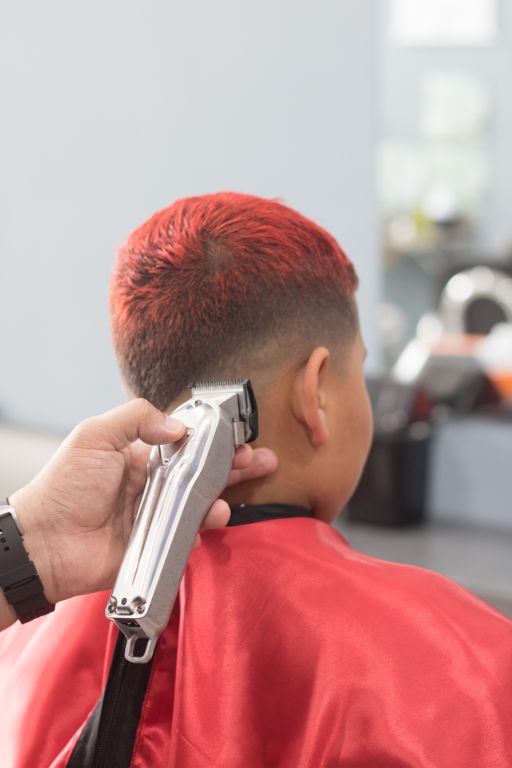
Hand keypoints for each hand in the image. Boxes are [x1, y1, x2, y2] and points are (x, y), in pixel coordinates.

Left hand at [9, 399, 276, 604]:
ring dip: (222, 499)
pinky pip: (189, 537)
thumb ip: (137, 419)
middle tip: (262, 460)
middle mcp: (153, 485)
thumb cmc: (65, 486)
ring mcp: (156, 516)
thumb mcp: (95, 436)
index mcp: (140, 456)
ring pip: (201, 505)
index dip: (214, 440)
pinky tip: (210, 522)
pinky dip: (203, 531)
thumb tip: (179, 427)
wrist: (46, 542)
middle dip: (235, 466)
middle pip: (204, 473)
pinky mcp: (157, 545)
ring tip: (233, 496)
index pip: (187, 444)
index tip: (238, 434)